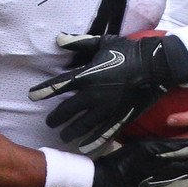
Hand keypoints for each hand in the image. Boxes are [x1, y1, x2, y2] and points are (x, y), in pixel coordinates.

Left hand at [29, 33, 185, 152]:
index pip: (59, 85)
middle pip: (68, 110)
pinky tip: (84, 147)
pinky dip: (92, 141)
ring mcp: (106, 108)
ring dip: (70, 131)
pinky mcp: (119, 117)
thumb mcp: (103, 42)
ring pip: (82, 125)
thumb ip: (80, 43)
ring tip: (63, 136)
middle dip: (56, 118)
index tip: (32, 95)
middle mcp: (93, 94)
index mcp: (87, 75)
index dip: (43, 91)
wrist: (155, 66)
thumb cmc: (128, 51)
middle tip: (50, 123)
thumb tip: (58, 39)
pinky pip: (102, 133)